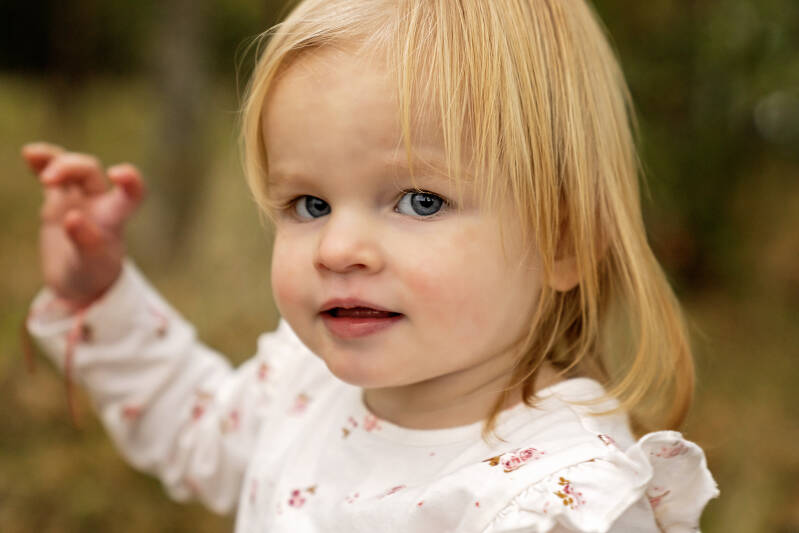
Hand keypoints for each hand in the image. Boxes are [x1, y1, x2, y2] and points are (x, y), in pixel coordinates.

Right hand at [22, 142, 145, 305]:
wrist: (80, 281)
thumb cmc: (93, 274)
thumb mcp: (91, 265)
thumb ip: (86, 242)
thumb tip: (71, 217)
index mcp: (114, 219)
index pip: (132, 194)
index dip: (131, 180)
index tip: (117, 173)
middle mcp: (99, 203)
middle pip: (90, 171)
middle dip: (70, 167)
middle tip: (47, 181)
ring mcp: (79, 199)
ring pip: (71, 167)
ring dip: (56, 160)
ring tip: (31, 154)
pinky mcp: (59, 201)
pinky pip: (52, 175)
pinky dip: (42, 162)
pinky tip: (29, 154)